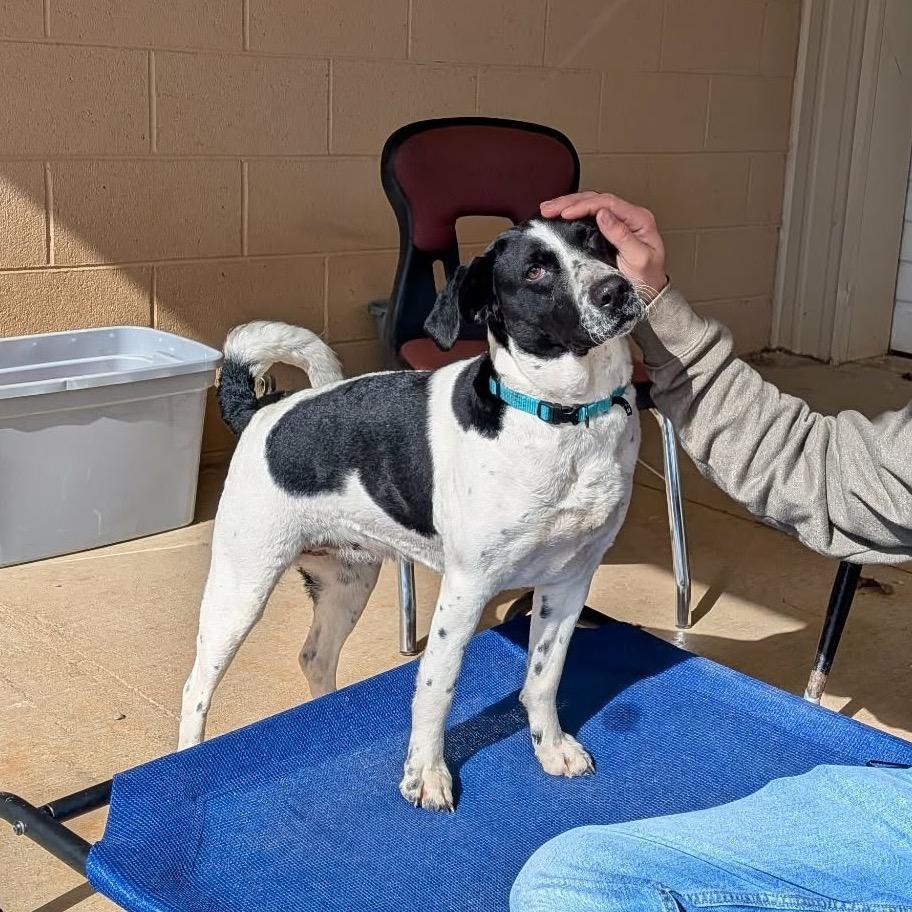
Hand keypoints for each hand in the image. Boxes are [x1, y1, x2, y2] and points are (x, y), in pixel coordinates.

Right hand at [540, 192, 666, 299]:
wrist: (650, 295)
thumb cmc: (647, 278)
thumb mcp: (639, 259)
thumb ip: (622, 236)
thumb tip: (603, 214)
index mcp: (638, 219)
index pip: (607, 203)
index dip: (583, 205)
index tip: (565, 213)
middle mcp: (628, 217)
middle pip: (596, 200)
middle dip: (570, 202)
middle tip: (549, 209)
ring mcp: (618, 223)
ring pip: (590, 205)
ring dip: (568, 205)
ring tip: (548, 209)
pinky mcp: (608, 231)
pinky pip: (588, 217)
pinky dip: (572, 214)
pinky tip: (559, 215)